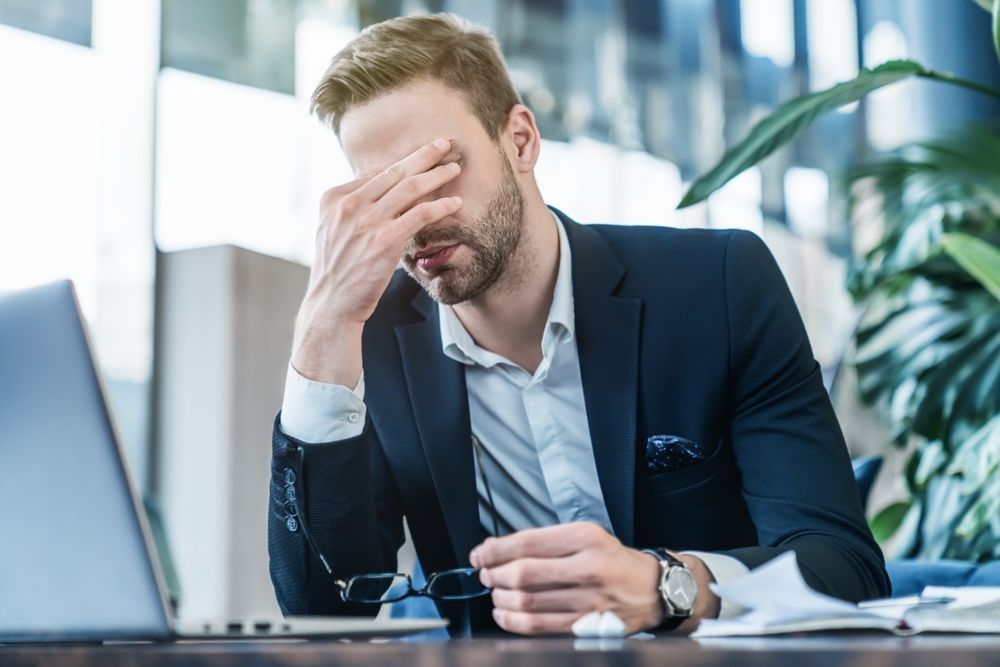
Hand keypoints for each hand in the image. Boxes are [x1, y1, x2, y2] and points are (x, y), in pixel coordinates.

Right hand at [291, 138, 462, 384]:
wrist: (331, 304)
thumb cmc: (339, 271)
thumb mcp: (334, 231)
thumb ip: (354, 209)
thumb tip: (383, 191)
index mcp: (334, 198)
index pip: (375, 174)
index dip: (403, 163)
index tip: (422, 155)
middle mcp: (348, 205)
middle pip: (394, 172)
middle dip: (423, 155)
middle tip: (444, 143)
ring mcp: (366, 222)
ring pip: (409, 188)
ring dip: (436, 175)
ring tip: (455, 168)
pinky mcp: (384, 241)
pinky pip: (419, 215)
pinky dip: (439, 206)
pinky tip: (455, 203)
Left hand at [468, 522, 664, 634]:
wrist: (653, 590)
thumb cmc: (614, 561)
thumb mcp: (588, 536)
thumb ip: (547, 541)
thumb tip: (500, 549)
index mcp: (586, 538)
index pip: (528, 542)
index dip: (496, 550)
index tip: (480, 554)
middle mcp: (588, 567)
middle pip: (524, 573)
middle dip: (495, 575)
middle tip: (486, 574)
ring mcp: (588, 600)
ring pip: (528, 602)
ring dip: (501, 599)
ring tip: (495, 593)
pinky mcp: (586, 626)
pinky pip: (539, 626)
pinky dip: (513, 621)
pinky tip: (505, 614)